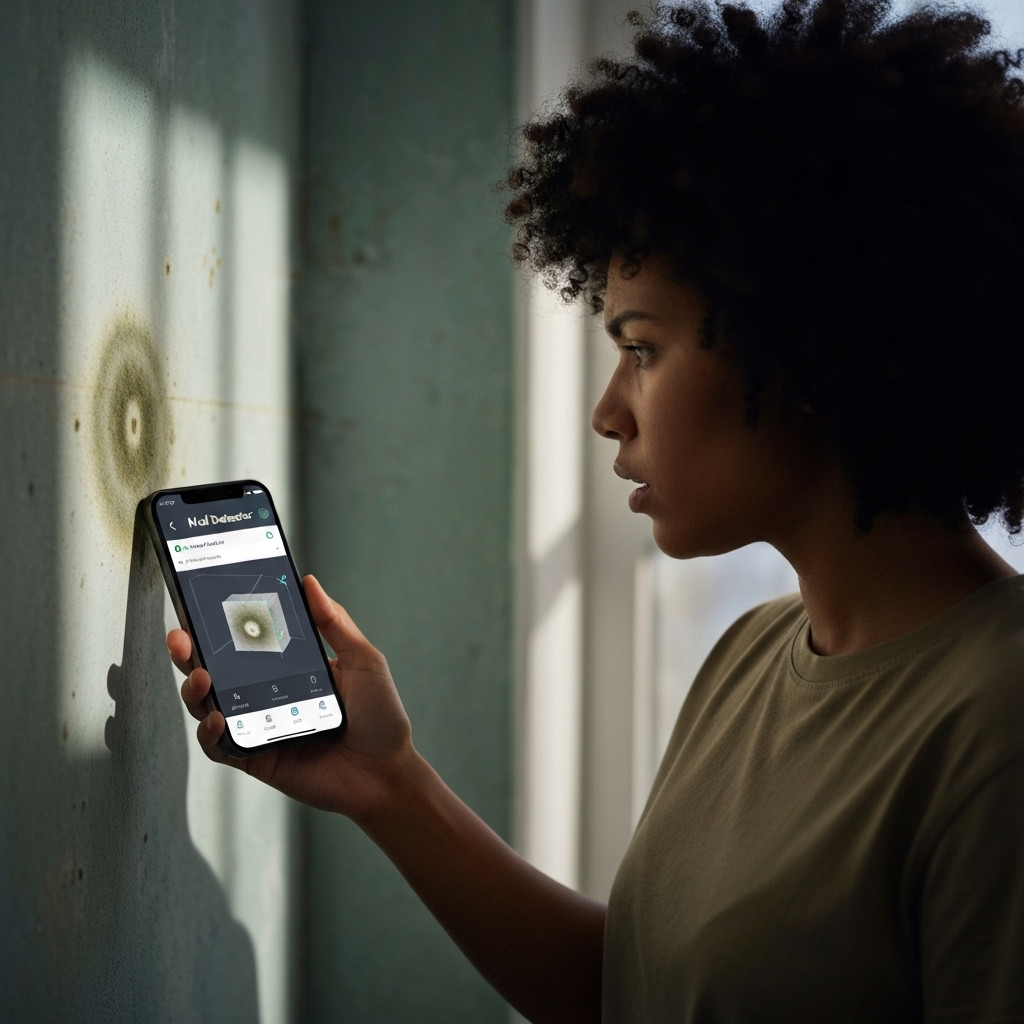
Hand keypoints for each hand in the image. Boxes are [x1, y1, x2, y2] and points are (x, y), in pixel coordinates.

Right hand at [168, 575, 413, 823]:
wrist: (386, 773)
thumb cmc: (380, 717)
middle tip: (180, 636)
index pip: (244, 640)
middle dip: (189, 650)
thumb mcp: (362, 660)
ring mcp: (257, 725)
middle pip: (214, 668)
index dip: (219, 623)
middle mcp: (265, 693)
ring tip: (200, 676)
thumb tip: (308, 583)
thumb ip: (334, 623)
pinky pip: (218, 746)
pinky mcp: (254, 757)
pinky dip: (210, 732)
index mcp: (288, 666)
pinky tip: (218, 718)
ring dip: (193, 689)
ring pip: (207, 705)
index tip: (200, 601)